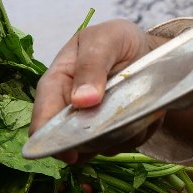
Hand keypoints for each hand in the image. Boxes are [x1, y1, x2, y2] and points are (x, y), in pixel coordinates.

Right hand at [31, 21, 164, 151]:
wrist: (147, 49)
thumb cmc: (117, 40)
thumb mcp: (105, 40)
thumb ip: (91, 65)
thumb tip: (81, 101)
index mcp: (57, 82)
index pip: (45, 114)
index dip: (50, 137)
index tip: (67, 153)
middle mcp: (71, 109)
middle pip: (72, 140)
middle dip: (94, 140)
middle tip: (117, 124)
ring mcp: (93, 124)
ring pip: (100, 147)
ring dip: (121, 135)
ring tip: (137, 107)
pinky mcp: (115, 133)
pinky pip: (125, 144)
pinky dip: (138, 132)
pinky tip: (146, 112)